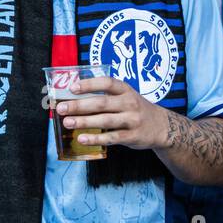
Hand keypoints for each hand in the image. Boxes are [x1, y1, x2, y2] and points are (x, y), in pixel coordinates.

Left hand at [55, 75, 169, 149]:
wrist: (162, 126)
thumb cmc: (136, 109)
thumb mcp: (126, 97)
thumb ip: (107, 97)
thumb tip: (75, 99)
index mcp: (126, 90)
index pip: (107, 83)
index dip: (89, 84)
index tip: (72, 87)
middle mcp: (129, 103)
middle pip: (101, 103)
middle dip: (79, 105)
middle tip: (61, 108)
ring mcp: (132, 120)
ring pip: (105, 120)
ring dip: (84, 122)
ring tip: (67, 123)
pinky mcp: (132, 136)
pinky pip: (111, 138)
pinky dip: (96, 139)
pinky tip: (82, 139)